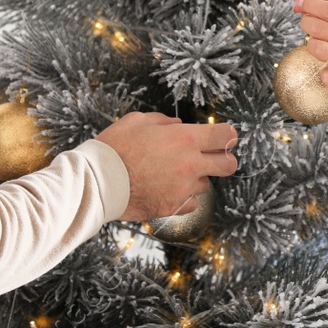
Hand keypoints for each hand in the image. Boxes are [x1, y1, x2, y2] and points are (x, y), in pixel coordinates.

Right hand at [94, 111, 238, 221]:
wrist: (98, 182)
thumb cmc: (115, 148)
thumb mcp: (138, 121)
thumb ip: (164, 121)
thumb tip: (177, 125)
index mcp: (185, 139)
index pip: (226, 135)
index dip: (226, 136)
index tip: (221, 137)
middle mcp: (190, 164)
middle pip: (229, 165)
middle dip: (224, 161)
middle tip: (212, 159)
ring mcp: (184, 188)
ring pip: (206, 184)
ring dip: (195, 179)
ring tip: (170, 174)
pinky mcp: (174, 207)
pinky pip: (191, 202)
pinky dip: (183, 197)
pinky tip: (166, 189)